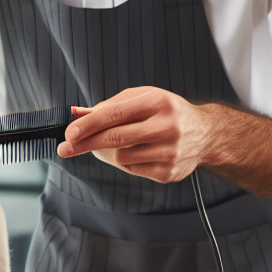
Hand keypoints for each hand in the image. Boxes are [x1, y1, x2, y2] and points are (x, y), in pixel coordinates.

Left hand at [59, 88, 271, 202]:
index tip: (69, 133)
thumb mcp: (141, 99)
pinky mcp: (170, 172)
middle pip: (115, 138)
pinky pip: (133, 170)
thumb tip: (75, 114)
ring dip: (109, 153)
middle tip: (66, 148)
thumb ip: (108, 106)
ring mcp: (170, 151)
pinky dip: (127, 162)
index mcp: (157, 101)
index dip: (88, 125)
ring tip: (116, 144)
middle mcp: (166, 126)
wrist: (205, 132)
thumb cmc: (166, 111)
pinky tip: (137, 153)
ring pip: (122, 157)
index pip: (114, 114)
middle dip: (86, 143)